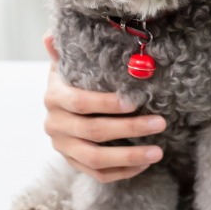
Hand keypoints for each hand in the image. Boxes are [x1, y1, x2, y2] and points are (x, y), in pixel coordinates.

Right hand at [42, 33, 165, 182]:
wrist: (57, 110)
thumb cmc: (70, 81)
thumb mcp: (64, 65)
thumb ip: (61, 51)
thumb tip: (50, 34)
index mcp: (54, 97)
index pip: (80, 103)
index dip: (106, 104)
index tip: (134, 102)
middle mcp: (55, 125)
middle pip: (94, 132)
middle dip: (130, 129)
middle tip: (160, 123)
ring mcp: (64, 148)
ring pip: (96, 159)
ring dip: (130, 157)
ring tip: (158, 152)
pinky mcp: (73, 163)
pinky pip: (98, 174)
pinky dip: (122, 172)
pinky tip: (144, 164)